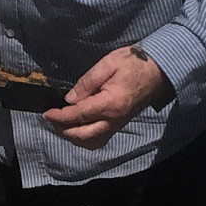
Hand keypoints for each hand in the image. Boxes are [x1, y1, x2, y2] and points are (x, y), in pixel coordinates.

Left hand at [44, 46, 170, 148]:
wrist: (159, 71)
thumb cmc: (134, 63)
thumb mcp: (108, 63)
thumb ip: (87, 82)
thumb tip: (70, 99)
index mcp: (110, 103)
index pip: (79, 115)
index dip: (60, 116)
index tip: (46, 113)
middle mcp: (114, 119)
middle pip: (83, 135)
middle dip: (63, 130)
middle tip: (51, 119)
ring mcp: (118, 124)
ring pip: (91, 142)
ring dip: (73, 137)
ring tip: (62, 124)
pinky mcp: (120, 124)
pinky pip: (100, 139)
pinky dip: (85, 138)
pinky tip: (78, 128)